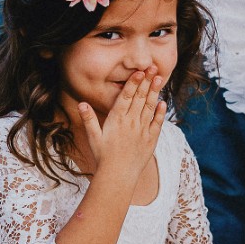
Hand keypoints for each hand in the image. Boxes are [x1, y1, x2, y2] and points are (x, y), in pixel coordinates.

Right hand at [77, 69, 164, 183]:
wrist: (118, 176)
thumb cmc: (103, 157)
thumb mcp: (93, 137)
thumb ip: (88, 119)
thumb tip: (81, 103)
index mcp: (116, 120)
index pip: (126, 97)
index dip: (133, 83)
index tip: (139, 72)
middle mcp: (131, 123)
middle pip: (140, 98)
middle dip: (146, 82)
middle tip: (152, 67)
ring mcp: (142, 131)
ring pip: (149, 107)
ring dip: (154, 92)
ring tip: (159, 78)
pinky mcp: (150, 140)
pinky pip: (157, 123)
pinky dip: (160, 112)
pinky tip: (163, 102)